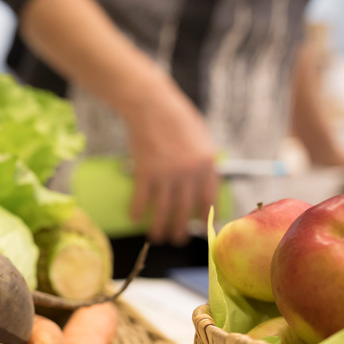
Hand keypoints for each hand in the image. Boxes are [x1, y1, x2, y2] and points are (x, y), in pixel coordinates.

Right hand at [122, 73, 218, 244]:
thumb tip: (201, 178)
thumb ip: (202, 159)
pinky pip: (141, 197)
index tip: (202, 226)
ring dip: (160, 227)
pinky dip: (137, 210)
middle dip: (181, 228)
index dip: (206, 216)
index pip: (209, 198)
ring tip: (157, 237)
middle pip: (186, 208)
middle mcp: (189, 172)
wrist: (151, 103)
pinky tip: (134, 219)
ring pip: (164, 209)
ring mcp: (166, 173)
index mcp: (207, 163)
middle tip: (176, 239)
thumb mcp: (200, 136)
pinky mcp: (145, 170)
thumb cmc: (176, 116)